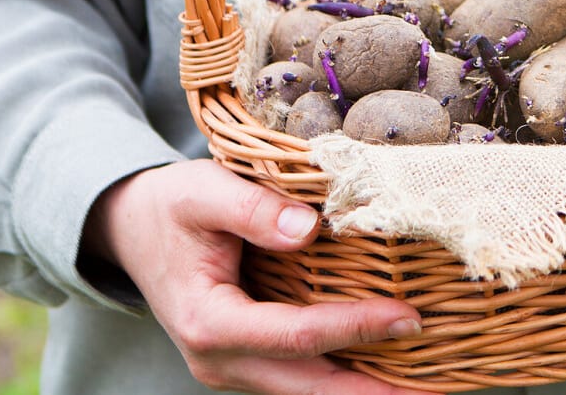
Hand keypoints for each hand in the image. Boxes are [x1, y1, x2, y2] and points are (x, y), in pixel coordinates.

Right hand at [85, 160, 435, 393]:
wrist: (130, 229)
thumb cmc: (171, 206)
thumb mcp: (201, 190)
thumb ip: (251, 207)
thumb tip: (308, 228)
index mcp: (207, 321)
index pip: (297, 336)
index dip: (355, 327)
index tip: (408, 315)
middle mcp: (218, 360)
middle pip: (308, 387)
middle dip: (371, 390)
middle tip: (434, 383)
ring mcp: (231, 369)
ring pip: (306, 392)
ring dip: (361, 390)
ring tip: (424, 383)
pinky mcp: (245, 363)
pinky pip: (300, 379)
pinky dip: (342, 377)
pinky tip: (387, 370)